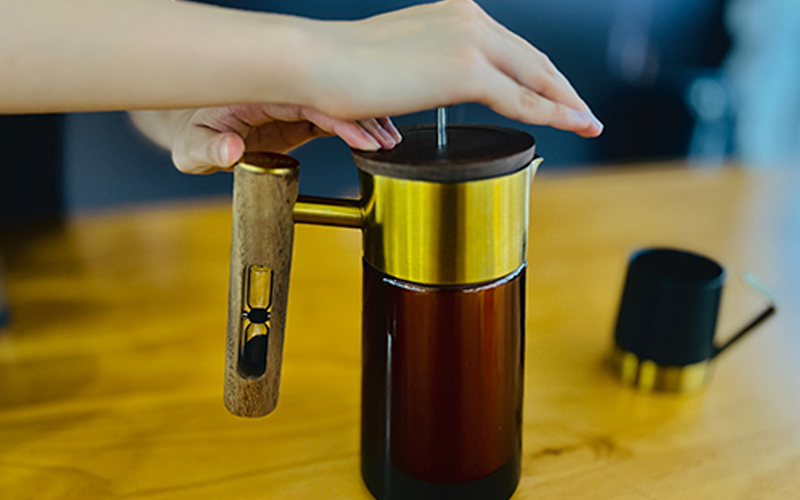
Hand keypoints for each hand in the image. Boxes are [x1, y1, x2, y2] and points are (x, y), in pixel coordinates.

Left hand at [132, 105, 401, 173]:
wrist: (188, 126)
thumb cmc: (189, 133)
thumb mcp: (191, 147)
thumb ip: (208, 150)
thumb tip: (231, 153)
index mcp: (262, 94)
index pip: (310, 100)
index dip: (341, 117)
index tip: (365, 137)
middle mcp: (282, 93)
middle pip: (331, 96)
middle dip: (363, 115)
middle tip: (389, 140)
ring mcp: (292, 104)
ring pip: (337, 104)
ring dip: (365, 119)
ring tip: (391, 141)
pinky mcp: (298, 117)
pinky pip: (333, 116)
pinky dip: (356, 126)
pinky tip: (375, 138)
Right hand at [304, 0, 602, 136]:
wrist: (319, 63)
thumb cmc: (344, 69)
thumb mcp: (399, 60)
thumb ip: (429, 67)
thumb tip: (435, 88)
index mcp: (454, 15)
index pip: (509, 46)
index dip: (538, 72)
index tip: (555, 92)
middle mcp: (468, 19)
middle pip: (532, 57)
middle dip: (562, 87)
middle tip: (583, 111)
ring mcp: (470, 41)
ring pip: (536, 76)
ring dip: (566, 102)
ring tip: (586, 123)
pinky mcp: (467, 70)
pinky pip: (522, 98)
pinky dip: (553, 114)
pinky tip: (570, 125)